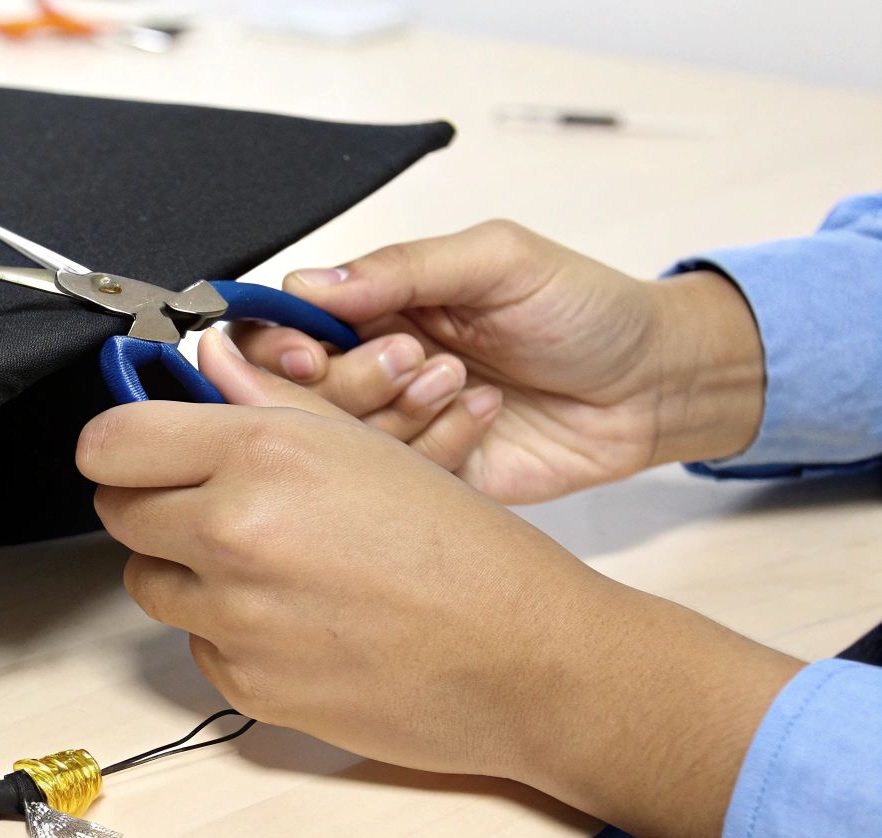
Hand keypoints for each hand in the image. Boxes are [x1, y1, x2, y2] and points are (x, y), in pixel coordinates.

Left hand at [80, 342, 802, 837]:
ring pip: (148, 581)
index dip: (120, 445)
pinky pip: (198, 643)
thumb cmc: (469, 551)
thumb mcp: (369, 447)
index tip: (134, 448)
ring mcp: (234, 616)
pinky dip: (228, 630)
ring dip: (185, 568)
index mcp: (264, 453)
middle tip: (204, 501)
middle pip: (118, 511)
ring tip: (265, 561)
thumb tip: (200, 370)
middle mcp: (235, 532)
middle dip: (152, 503)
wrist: (527, 660)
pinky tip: (298, 618)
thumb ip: (267, 405)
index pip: (111, 443)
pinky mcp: (244, 682)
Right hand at [227, 221, 766, 502]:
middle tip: (415, 359)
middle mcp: (373, 369)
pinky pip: (397, 479)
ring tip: (463, 381)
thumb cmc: (585, 309)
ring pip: (341, 443)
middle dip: (349, 381)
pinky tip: (486, 412)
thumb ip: (401, 268)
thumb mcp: (498, 261)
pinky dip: (439, 444)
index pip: (281, 328)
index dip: (278, 346)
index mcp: (374, 307)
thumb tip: (308, 284)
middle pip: (295, 395)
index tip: (309, 351)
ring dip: (400, 411)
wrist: (655, 383)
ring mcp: (399, 429)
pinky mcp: (430, 479)